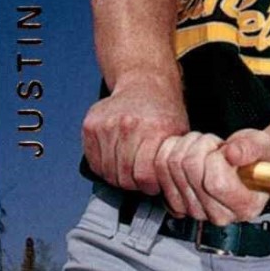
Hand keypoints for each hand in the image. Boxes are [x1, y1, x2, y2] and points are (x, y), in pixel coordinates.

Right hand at [81, 74, 188, 193]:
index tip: (152, 186)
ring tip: (130, 169)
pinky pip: (94, 161)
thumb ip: (171, 160)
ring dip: (118, 176)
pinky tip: (116, 160)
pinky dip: (104, 167)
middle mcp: (128, 126)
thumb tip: (169, 186)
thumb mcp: (179, 133)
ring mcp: (106, 125)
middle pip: (124, 176)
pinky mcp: (91, 126)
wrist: (144, 83)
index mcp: (153, 130)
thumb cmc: (163, 110)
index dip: (149, 187)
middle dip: (134, 184)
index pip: (144, 176)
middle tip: (141, 179)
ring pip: (107, 172)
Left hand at [154, 128, 269, 224]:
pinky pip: (160, 166)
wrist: (245, 165)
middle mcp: (219, 215)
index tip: (226, 152)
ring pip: (173, 165)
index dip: (217, 158)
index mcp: (244, 207)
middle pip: (191, 170)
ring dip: (189, 145)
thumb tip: (233, 153)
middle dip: (203, 146)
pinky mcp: (176, 202)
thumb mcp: (262, 145)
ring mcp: (195, 211)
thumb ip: (251, 148)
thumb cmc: (255, 158)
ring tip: (206, 149)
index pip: (216, 183)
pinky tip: (190, 152)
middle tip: (217, 147)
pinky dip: (172, 149)